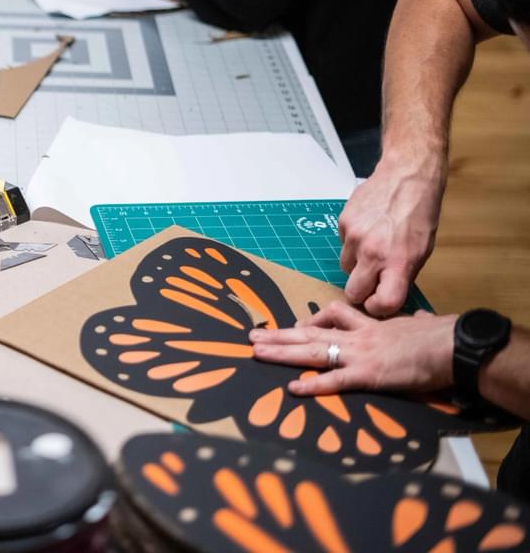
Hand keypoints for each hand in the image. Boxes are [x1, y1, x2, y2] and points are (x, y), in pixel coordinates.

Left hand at [250, 301, 455, 395]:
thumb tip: (423, 316)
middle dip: (280, 335)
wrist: (453, 345)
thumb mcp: (423, 324)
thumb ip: (415, 321)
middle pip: (311, 332)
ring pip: (313, 351)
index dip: (312, 321)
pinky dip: (313, 385)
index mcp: (372, 326)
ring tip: (256, 352)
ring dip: (282, 352)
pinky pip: (334, 381)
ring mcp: (360, 354)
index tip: (293, 324)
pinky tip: (293, 389)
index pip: (335, 317)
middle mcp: (359, 336)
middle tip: (253, 336)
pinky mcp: (368, 374)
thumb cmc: (443, 336)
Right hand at [338, 153, 446, 315]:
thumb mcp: (422, 249)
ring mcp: (355, 238)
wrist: (406, 176)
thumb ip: (403, 274)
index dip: (378, 308)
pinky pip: (343, 245)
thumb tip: (389, 292)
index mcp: (398, 263)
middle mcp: (373, 253)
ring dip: (356, 264)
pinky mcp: (343, 224)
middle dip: (361, 291)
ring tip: (372, 246)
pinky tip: (368, 229)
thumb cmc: (419, 213)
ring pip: (346, 268)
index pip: (382, 303)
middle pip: (353, 292)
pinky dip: (353, 242)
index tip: (378, 303)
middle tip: (371, 280)